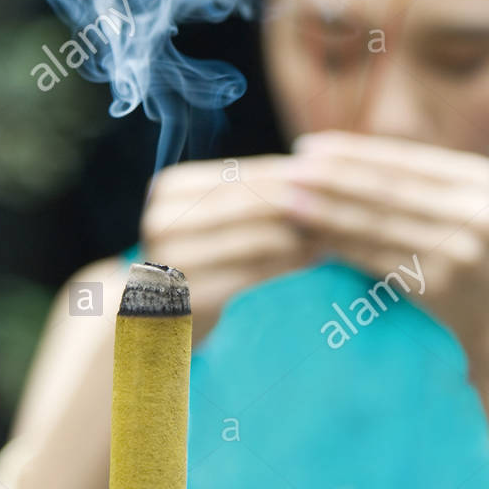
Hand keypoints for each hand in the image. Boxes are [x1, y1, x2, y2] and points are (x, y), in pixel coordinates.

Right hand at [140, 155, 318, 343]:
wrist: (152, 314)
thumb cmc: (196, 255)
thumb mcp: (208, 216)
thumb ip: (246, 195)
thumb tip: (308, 176)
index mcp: (170, 190)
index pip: (238, 174)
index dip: (283, 174)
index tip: (324, 174)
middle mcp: (164, 220)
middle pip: (247, 204)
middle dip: (295, 203)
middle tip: (335, 203)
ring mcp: (173, 260)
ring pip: (254, 239)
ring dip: (299, 236)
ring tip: (331, 232)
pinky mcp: (191, 296)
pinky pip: (252, 275)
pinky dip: (288, 265)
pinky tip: (313, 260)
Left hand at [283, 130, 488, 353]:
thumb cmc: (470, 249)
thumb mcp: (463, 203)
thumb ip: (418, 178)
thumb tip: (340, 153)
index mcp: (482, 178)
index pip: (403, 159)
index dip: (352, 151)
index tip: (308, 147)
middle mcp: (477, 210)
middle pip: (387, 189)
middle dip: (332, 177)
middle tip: (289, 169)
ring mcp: (462, 249)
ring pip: (377, 225)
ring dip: (326, 212)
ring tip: (288, 202)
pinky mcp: (441, 283)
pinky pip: (376, 259)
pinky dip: (340, 246)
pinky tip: (310, 239)